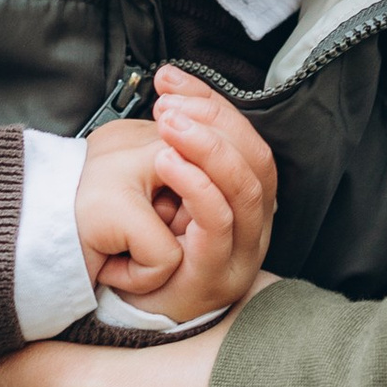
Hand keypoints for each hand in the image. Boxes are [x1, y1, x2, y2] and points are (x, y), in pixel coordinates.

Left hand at [77, 75, 277, 324]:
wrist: (129, 306)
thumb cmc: (150, 244)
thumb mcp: (168, 190)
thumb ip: (179, 149)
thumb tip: (171, 90)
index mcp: (249, 201)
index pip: (249, 142)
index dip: (214, 104)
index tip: (171, 80)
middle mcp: (255, 226)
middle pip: (257, 161)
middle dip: (215, 123)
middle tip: (169, 106)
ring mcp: (240, 253)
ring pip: (246, 189)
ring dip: (208, 148)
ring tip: (169, 126)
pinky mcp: (215, 276)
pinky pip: (219, 224)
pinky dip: (197, 186)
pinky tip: (166, 162)